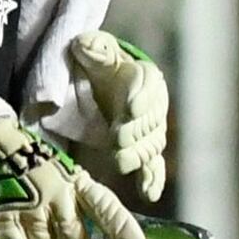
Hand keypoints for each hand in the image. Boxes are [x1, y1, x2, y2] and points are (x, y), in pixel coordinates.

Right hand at [0, 68, 147, 238]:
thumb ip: (75, 201)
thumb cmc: (31, 159)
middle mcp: (56, 192)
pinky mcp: (1, 213)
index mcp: (74, 179)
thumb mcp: (63, 173)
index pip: (103, 205)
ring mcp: (28, 203)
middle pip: (75, 237)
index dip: (120, 227)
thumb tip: (88, 237)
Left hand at [60, 29, 168, 200]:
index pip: (149, 84)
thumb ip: (92, 47)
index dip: (142, 96)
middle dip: (134, 130)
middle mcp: (153, 104)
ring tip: (120, 160)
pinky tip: (148, 193)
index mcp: (144, 75)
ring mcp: (149, 130)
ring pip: (150, 144)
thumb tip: (84, 45)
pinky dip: (152, 179)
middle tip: (117, 137)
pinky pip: (152, 166)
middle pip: (150, 119)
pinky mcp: (142, 151)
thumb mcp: (93, 51)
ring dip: (137, 153)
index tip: (131, 108)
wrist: (99, 88)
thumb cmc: (98, 66)